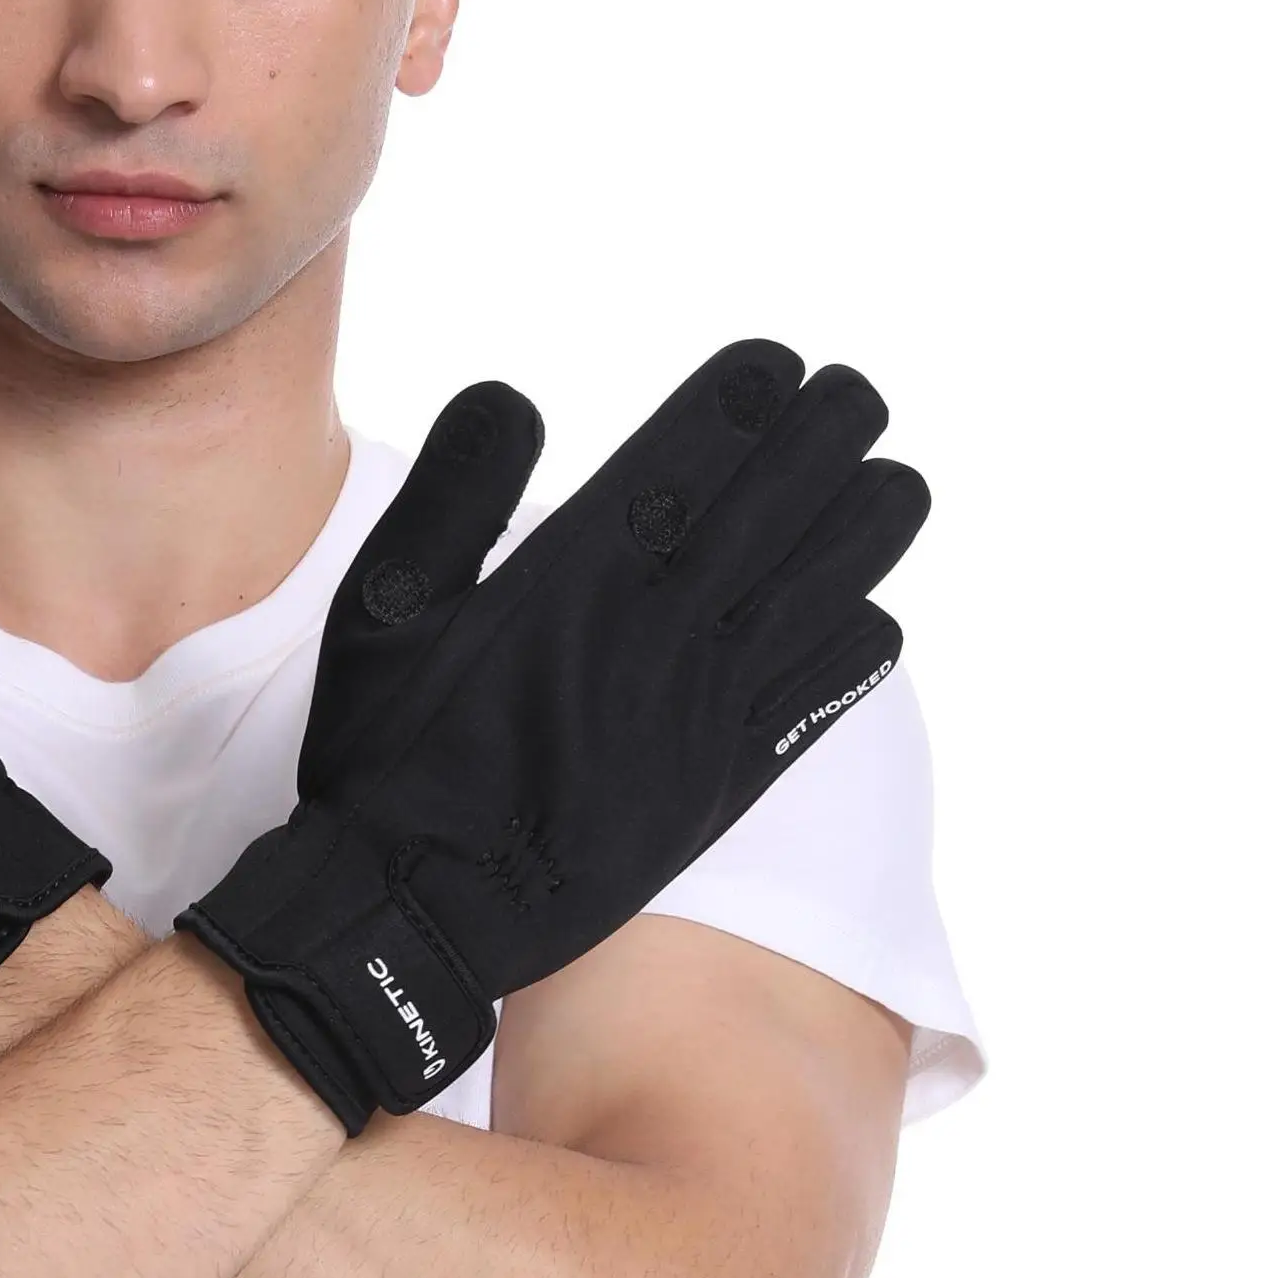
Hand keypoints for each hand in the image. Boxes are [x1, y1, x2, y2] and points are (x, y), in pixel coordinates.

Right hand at [175, 342, 927, 1132]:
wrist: (418, 913)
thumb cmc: (389, 756)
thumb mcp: (381, 608)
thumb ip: (451, 491)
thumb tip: (512, 397)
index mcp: (576, 575)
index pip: (686, 460)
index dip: (743, 402)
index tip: (778, 363)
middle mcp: (656, 632)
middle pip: (770, 511)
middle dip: (824, 441)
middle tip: (857, 394)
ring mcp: (699, 710)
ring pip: (812, 598)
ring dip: (863, 533)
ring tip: (897, 482)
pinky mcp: (719, 783)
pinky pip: (809, 705)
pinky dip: (850, 656)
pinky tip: (873, 618)